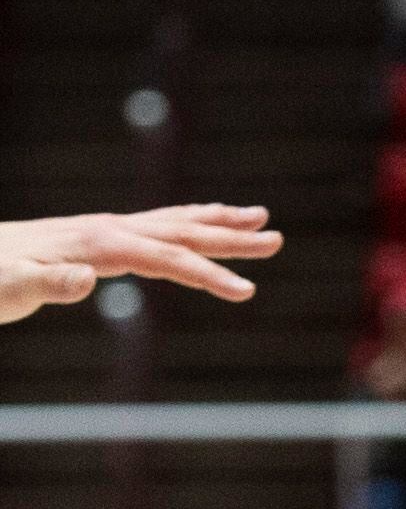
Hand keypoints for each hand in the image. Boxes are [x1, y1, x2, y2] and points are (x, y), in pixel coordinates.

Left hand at [0, 203, 282, 323]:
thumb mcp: (10, 290)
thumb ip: (46, 284)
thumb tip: (86, 279)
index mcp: (98, 244)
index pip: (166, 259)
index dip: (208, 275)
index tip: (247, 291)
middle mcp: (108, 229)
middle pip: (181, 232)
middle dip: (230, 237)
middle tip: (276, 239)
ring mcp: (104, 229)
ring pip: (173, 221)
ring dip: (217, 221)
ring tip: (259, 217)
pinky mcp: (100, 236)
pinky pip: (156, 226)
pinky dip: (187, 223)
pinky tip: (200, 226)